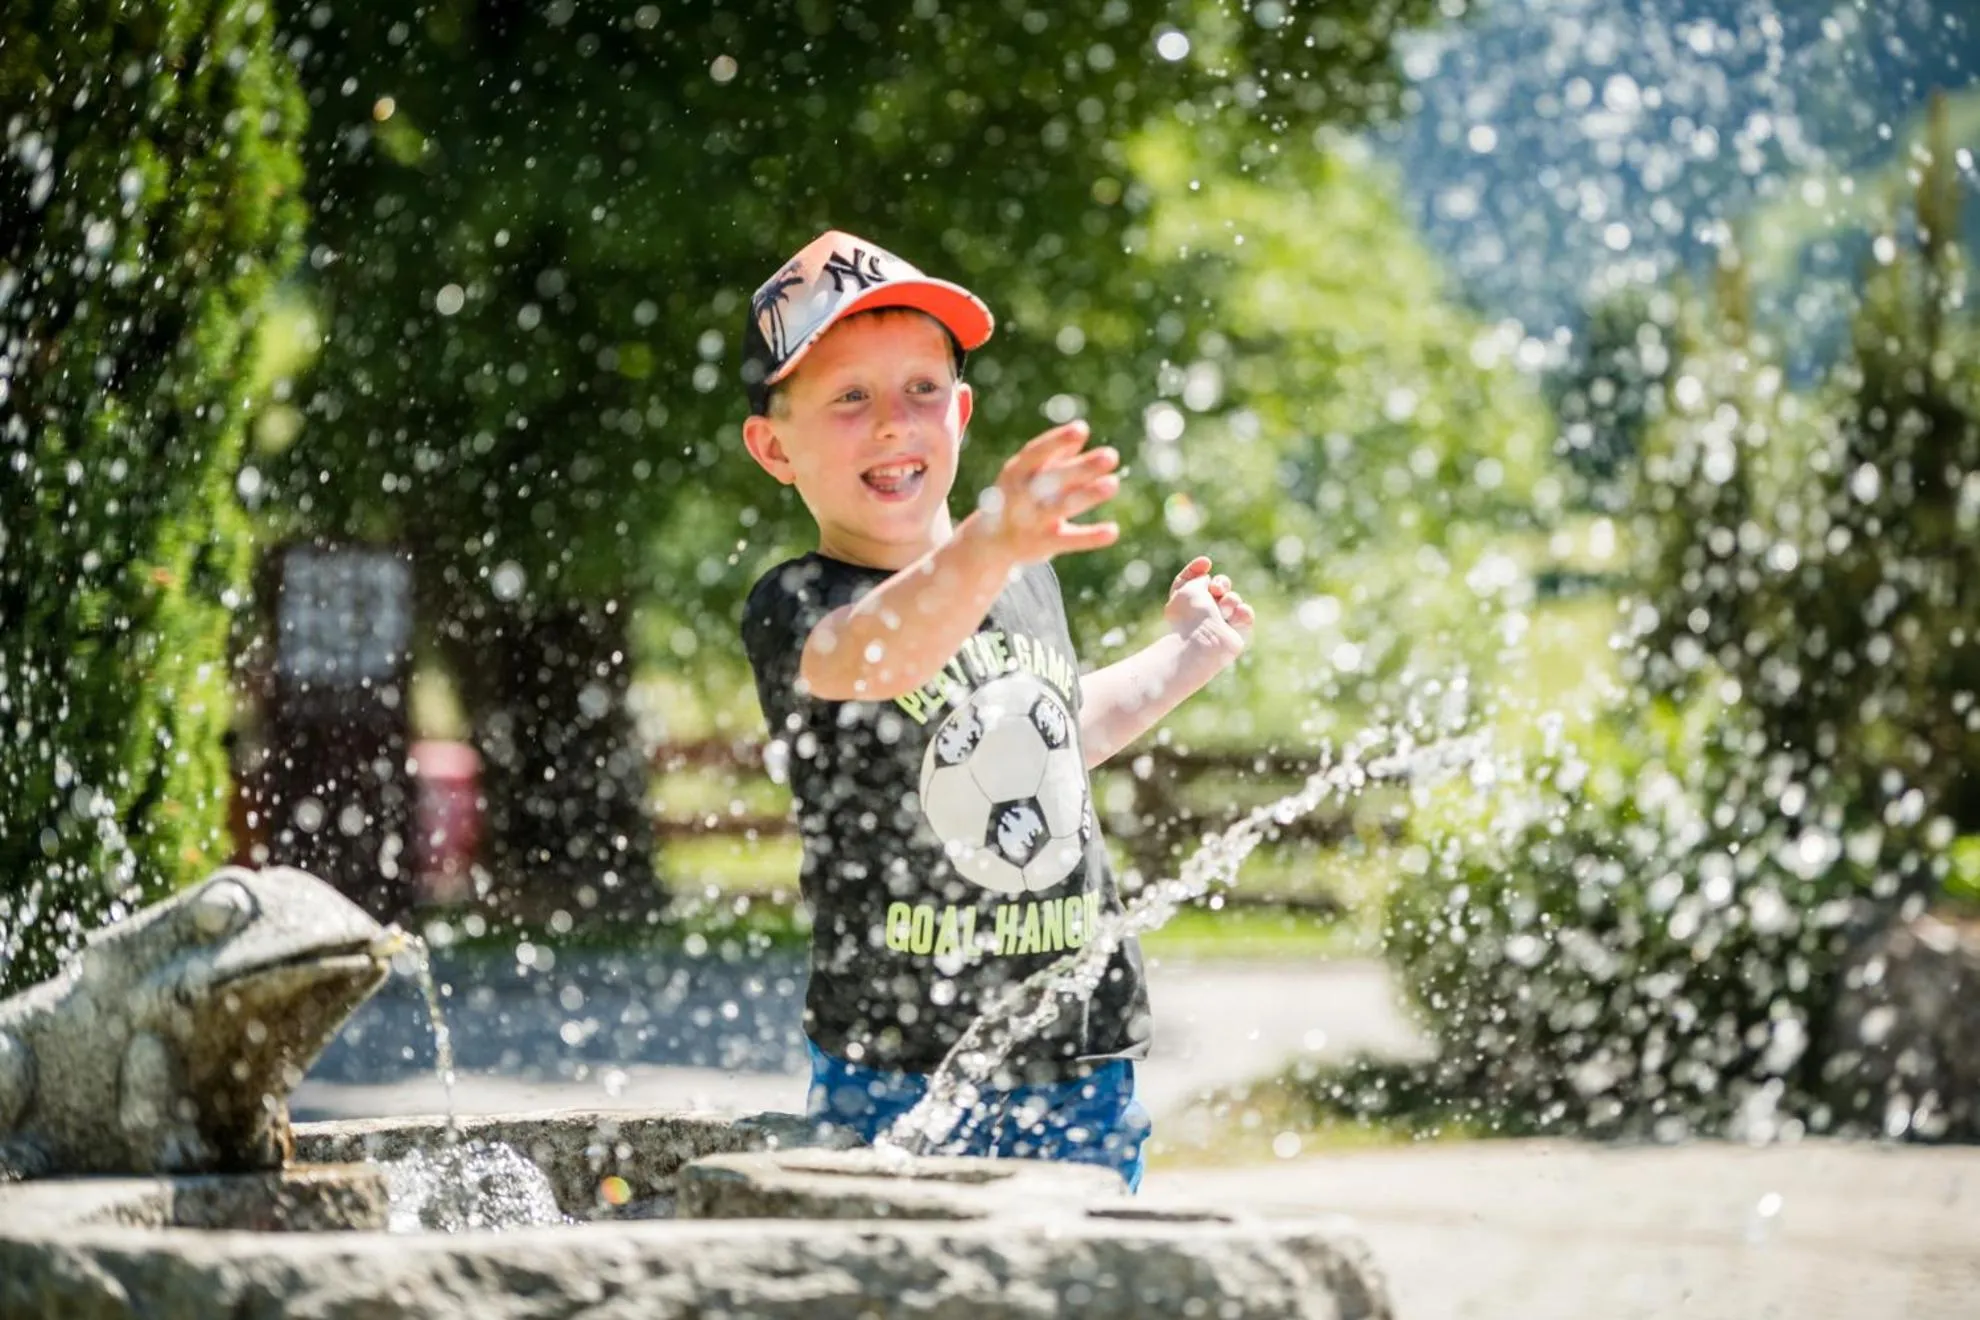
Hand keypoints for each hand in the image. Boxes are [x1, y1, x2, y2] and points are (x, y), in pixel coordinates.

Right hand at [971, 420, 1119, 564]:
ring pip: (1062, 506)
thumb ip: (1054, 456)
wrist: (989, 544)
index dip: (1057, 440)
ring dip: (1088, 495)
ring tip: (1113, 483)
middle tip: (1111, 455)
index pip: (1036, 452)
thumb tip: (1081, 431)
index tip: (1082, 429)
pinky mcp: (1043, 544)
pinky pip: (1069, 540)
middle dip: (1082, 467)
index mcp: (1016, 472)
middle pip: (1054, 478)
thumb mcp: (1027, 475)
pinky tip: (1113, 531)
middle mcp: (1021, 495)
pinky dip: (1091, 536)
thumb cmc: (1014, 499)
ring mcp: (1031, 521)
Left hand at [1165, 556, 1252, 655]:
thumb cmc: (1192, 615)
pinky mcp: (1237, 633)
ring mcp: (1220, 623)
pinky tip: (1234, 618)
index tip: (1206, 563)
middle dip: (1221, 583)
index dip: (1198, 569)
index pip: (1191, 580)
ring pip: (1233, 598)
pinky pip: (1245, 613)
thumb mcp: (1188, 587)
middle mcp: (1201, 613)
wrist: (1204, 643)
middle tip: (1217, 589)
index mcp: (1184, 602)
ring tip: (1223, 612)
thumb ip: (1199, 578)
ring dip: (1229, 601)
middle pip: (1218, 586)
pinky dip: (1242, 613)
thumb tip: (1208, 581)